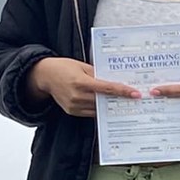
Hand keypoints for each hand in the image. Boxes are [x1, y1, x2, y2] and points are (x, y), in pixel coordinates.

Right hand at [27, 56, 141, 117]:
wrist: (44, 76)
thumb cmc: (63, 67)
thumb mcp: (82, 66)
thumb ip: (98, 74)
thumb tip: (114, 80)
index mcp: (81, 82)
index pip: (107, 88)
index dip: (122, 91)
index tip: (135, 94)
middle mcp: (77, 96)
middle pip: (104, 100)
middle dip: (119, 100)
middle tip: (133, 99)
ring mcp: (74, 106)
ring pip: (98, 109)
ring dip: (111, 107)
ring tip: (124, 103)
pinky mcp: (72, 111)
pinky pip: (91, 113)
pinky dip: (100, 109)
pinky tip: (108, 106)